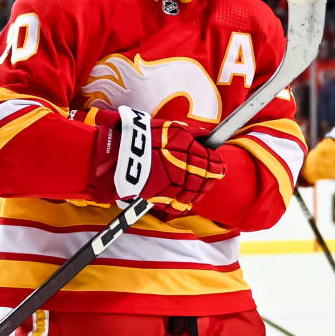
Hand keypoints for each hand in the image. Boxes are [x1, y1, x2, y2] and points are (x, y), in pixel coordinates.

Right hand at [95, 106, 224, 211]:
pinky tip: (184, 198)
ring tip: (198, 185)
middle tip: (211, 173)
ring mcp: (173, 188)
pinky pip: (179, 206)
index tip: (218, 162)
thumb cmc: (140, 138)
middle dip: (210, 176)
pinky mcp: (161, 199)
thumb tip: (204, 136)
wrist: (116, 155)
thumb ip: (190, 133)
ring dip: (198, 190)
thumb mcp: (169, 128)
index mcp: (190, 153)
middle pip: (207, 180)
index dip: (217, 162)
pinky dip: (183, 203)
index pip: (214, 162)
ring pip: (195, 194)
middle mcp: (185, 171)